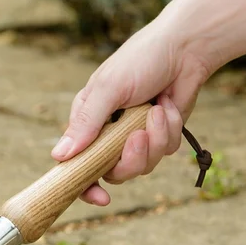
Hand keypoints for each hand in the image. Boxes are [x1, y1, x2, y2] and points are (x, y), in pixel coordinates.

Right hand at [51, 15, 212, 205]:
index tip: (100, 197)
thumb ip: (85, 124)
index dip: (85, 186)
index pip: (77, 165)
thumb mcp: (108, 89)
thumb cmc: (140, 60)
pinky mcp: (158, 137)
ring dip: (153, 140)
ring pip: (141, 166)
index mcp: (87, 124)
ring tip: (156, 111)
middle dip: (130, 159)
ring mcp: (134, 139)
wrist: (186, 47)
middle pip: (113, 173)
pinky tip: (167, 106)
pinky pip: (163, 152)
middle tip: (137, 136)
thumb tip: (59, 156)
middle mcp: (107, 136)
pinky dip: (168, 130)